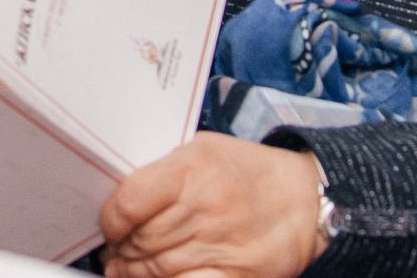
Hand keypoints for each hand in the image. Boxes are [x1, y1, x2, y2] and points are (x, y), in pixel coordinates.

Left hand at [100, 135, 326, 277]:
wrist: (306, 200)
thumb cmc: (249, 172)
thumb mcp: (203, 150)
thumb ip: (164, 171)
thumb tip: (124, 201)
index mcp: (193, 168)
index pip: (130, 202)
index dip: (110, 221)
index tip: (109, 227)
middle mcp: (206, 206)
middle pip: (141, 240)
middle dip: (120, 251)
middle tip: (114, 253)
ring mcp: (222, 243)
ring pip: (157, 269)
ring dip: (133, 274)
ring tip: (125, 271)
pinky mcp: (237, 275)